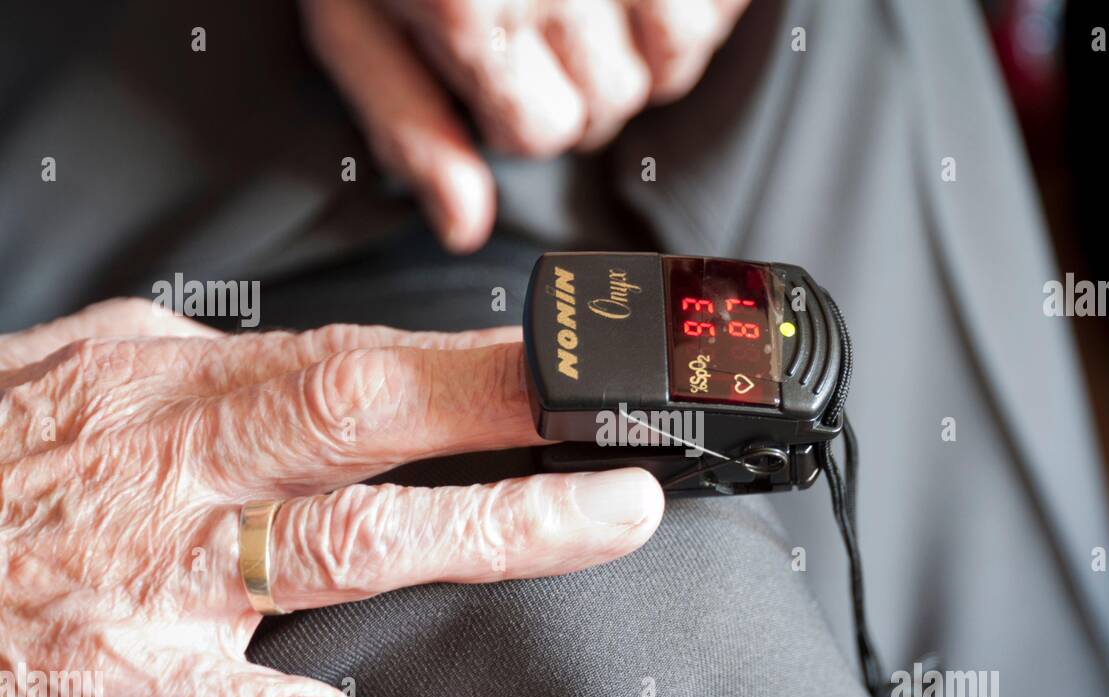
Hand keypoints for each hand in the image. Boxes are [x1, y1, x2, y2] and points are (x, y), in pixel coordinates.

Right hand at [0, 299, 662, 696]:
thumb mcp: (94, 372)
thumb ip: (220, 370)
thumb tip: (334, 362)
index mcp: (184, 390)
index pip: (359, 354)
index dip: (478, 356)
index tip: (577, 356)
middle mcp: (189, 471)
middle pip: (369, 419)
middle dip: (509, 410)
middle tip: (626, 416)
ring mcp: (167, 581)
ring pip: (348, 547)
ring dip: (492, 534)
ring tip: (605, 526)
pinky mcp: (137, 687)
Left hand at [300, 0, 749, 250]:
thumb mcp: (355, 15)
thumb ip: (408, 121)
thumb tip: (461, 225)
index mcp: (465, 8)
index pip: (537, 134)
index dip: (515, 108)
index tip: (494, 59)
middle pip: (605, 106)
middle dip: (572, 79)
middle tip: (535, 12)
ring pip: (671, 62)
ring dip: (636, 44)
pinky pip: (716, 10)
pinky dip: (686, 3)